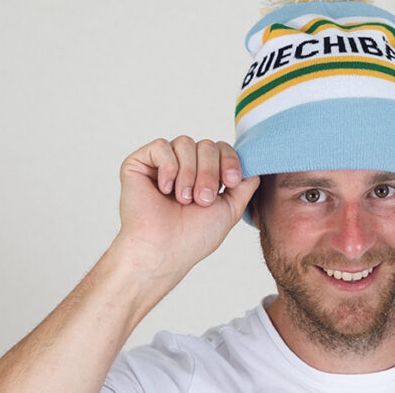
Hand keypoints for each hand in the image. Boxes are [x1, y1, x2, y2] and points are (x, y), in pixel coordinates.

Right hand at [111, 136, 258, 277]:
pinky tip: (164, 190)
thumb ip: (245, 185)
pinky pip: (161, 146)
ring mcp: (160, 164)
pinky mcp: (139, 163)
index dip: (230, 160)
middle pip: (206, 144)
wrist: (164, 251)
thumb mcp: (230, 208)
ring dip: (189, 173)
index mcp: (203, 174)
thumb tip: (255, 165)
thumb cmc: (193, 237)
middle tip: (202, 199)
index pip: (222, 148)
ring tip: (183, 199)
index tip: (231, 183)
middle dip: (209, 172)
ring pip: (185, 142)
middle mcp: (182, 165)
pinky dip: (168, 167)